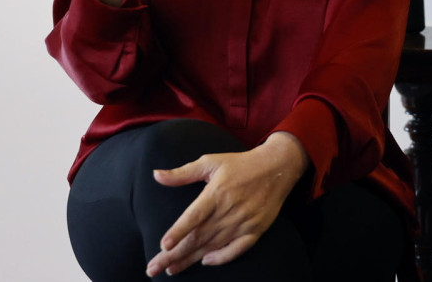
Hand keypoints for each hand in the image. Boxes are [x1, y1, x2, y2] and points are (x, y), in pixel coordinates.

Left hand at [145, 133, 308, 276]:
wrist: (278, 167)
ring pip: (212, 245)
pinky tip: (206, 261)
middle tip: (153, 268)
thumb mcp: (211, 161)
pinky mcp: (256, 229)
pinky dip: (222, 257)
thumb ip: (183, 173)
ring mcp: (244, 222)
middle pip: (198, 237)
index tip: (164, 245)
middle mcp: (229, 210)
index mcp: (217, 193)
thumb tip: (156, 175)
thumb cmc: (241, 164)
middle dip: (174, 255)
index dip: (179, 231)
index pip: (194, 216)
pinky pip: (237, 249)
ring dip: (190, 259)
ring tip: (170, 270)